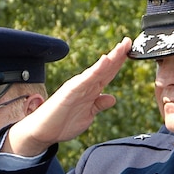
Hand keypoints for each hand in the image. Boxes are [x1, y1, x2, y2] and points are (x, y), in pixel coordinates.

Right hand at [3, 38, 131, 156]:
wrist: (42, 132)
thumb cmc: (62, 123)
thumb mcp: (88, 115)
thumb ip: (99, 105)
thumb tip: (112, 98)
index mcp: (90, 90)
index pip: (107, 73)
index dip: (119, 62)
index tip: (130, 50)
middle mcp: (84, 85)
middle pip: (105, 68)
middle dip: (118, 55)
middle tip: (129, 41)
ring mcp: (77, 87)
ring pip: (98, 70)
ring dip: (111, 58)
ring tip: (121, 46)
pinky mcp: (70, 91)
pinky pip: (86, 79)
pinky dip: (96, 69)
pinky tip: (106, 60)